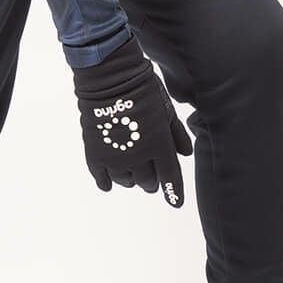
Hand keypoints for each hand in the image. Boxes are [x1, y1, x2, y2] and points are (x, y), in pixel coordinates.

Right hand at [71, 34, 192, 206]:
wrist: (110, 79)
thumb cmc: (143, 89)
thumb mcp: (167, 110)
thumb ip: (177, 135)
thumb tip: (186, 152)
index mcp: (160, 146)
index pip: (170, 178)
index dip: (174, 193)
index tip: (176, 203)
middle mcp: (139, 157)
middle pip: (148, 183)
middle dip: (152, 179)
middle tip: (150, 171)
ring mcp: (116, 158)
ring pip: (126, 182)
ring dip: (131, 178)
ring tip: (130, 166)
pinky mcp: (96, 155)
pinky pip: (102, 179)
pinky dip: (107, 182)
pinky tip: (108, 183)